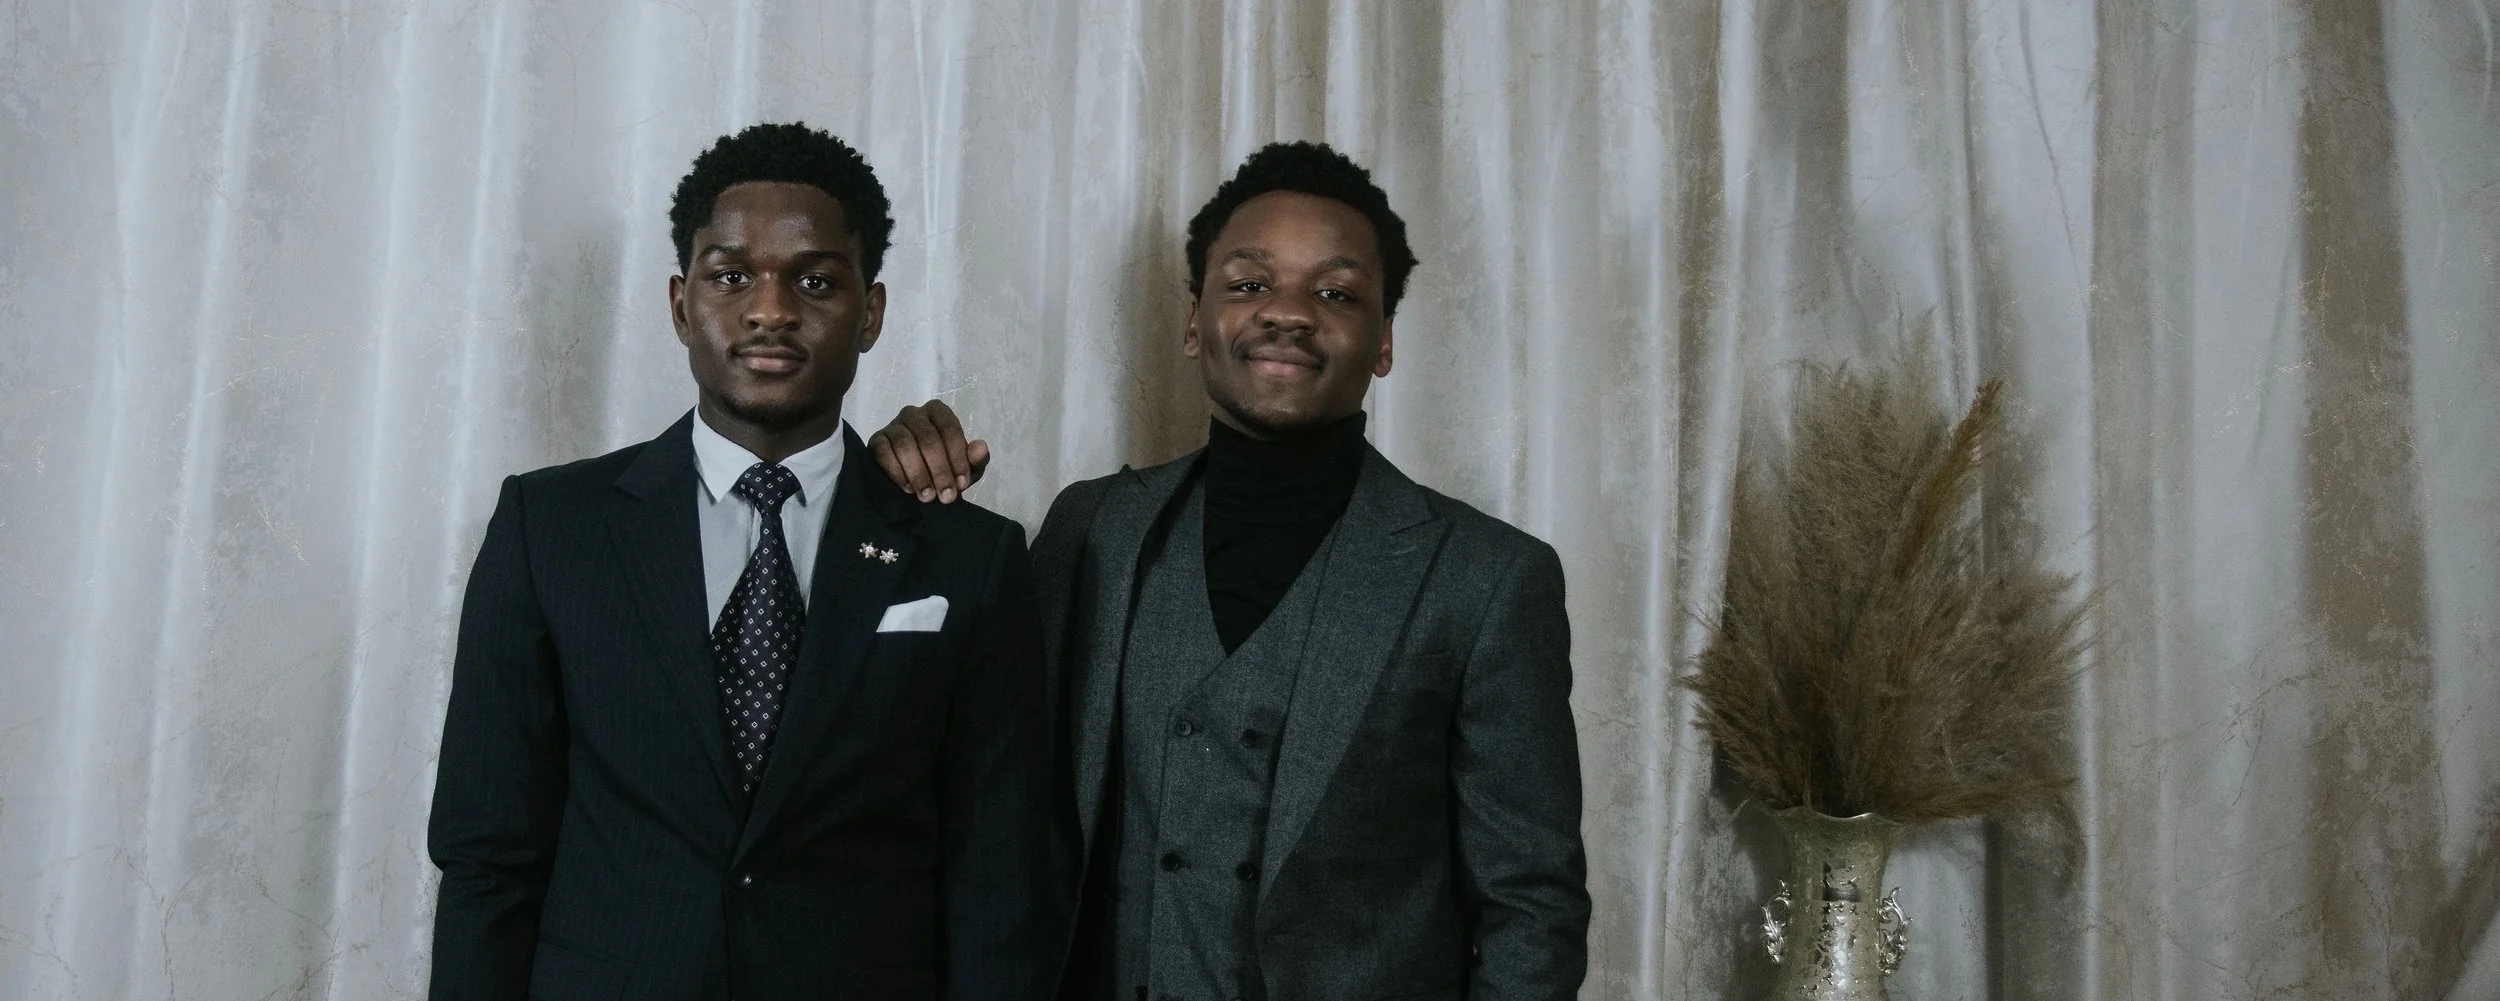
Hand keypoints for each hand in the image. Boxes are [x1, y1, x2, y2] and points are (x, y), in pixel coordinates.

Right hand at [868, 399, 988, 502]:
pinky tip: (907, 488)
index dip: (958, 458)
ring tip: (926, 496)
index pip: (950, 430)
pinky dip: (896, 472)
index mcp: (938, 412)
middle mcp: (914, 413)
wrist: (915, 480)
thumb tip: (980, 448)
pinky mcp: (876, 441)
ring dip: (918, 474)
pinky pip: (884, 453)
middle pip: (928, 439)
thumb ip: (976, 459)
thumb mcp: (964, 468)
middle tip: (945, 496)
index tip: (962, 483)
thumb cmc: (943, 468)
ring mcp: (893, 425)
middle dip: (939, 471)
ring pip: (905, 445)